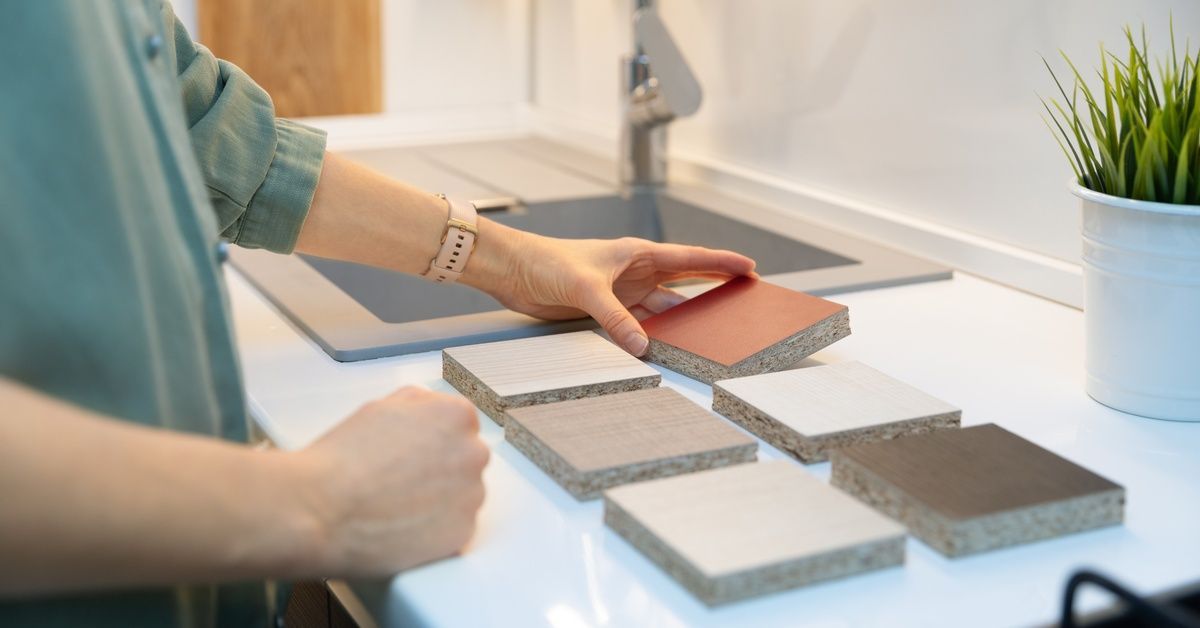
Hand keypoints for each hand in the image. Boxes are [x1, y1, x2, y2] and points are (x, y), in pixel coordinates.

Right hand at [297, 386, 488, 575]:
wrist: (319, 509)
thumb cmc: (343, 459)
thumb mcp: (382, 407)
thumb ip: (419, 405)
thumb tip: (431, 411)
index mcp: (456, 416)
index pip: (460, 427)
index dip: (432, 442)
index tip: (413, 456)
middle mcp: (473, 453)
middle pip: (465, 461)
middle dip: (440, 470)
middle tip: (401, 482)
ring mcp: (471, 496)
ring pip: (462, 497)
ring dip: (439, 501)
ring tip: (397, 506)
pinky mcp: (462, 533)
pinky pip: (454, 529)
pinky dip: (434, 531)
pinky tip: (403, 526)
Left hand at [466, 227, 755, 355]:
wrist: (514, 271)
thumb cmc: (547, 263)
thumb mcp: (585, 289)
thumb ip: (615, 318)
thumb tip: (642, 347)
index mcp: (636, 254)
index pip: (689, 258)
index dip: (720, 263)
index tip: (749, 267)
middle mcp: (634, 272)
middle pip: (683, 285)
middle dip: (712, 291)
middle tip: (742, 301)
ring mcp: (621, 292)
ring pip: (662, 308)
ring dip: (682, 320)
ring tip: (711, 332)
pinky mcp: (605, 309)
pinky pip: (638, 324)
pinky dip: (653, 335)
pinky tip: (668, 346)